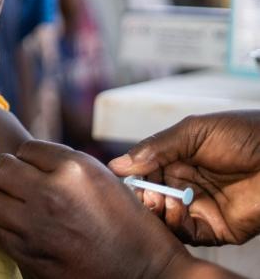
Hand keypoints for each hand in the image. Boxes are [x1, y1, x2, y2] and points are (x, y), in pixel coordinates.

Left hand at [0, 140, 189, 278]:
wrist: (145, 272)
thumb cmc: (128, 223)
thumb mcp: (101, 178)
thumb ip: (62, 163)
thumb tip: (26, 156)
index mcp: (73, 169)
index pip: (25, 148)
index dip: (29, 158)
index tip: (36, 169)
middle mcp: (51, 194)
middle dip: (4, 173)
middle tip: (15, 182)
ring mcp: (37, 226)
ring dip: (1, 202)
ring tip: (17, 207)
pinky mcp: (29, 255)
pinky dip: (6, 229)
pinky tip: (23, 230)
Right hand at [109, 111, 259, 245]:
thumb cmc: (246, 134)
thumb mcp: (193, 131)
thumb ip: (156, 147)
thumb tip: (118, 164)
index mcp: (177, 159)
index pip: (144, 172)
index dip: (133, 177)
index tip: (125, 178)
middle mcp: (185, 184)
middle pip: (150, 197)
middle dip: (142, 196)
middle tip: (145, 193)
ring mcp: (200, 207)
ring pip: (164, 218)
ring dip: (157, 211)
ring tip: (161, 200)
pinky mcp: (216, 228)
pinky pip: (187, 233)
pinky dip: (176, 225)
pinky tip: (177, 209)